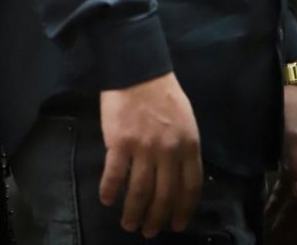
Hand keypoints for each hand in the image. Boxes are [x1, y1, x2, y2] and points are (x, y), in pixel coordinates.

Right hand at [99, 73, 201, 236]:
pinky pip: (114, 175)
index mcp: (188, 145)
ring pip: (140, 192)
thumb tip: (179, 176)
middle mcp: (168, 151)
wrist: (137, 68)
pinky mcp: (119, 142)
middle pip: (164, 196)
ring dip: (133, 212)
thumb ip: (184, 148)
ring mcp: (143, 148)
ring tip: (129, 223)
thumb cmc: (162, 92)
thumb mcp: (186, 120)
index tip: (176, 225)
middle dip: (156, 219)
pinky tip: (107, 199)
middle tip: (149, 231)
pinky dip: (110, 191)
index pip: (190, 188)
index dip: (183, 210)